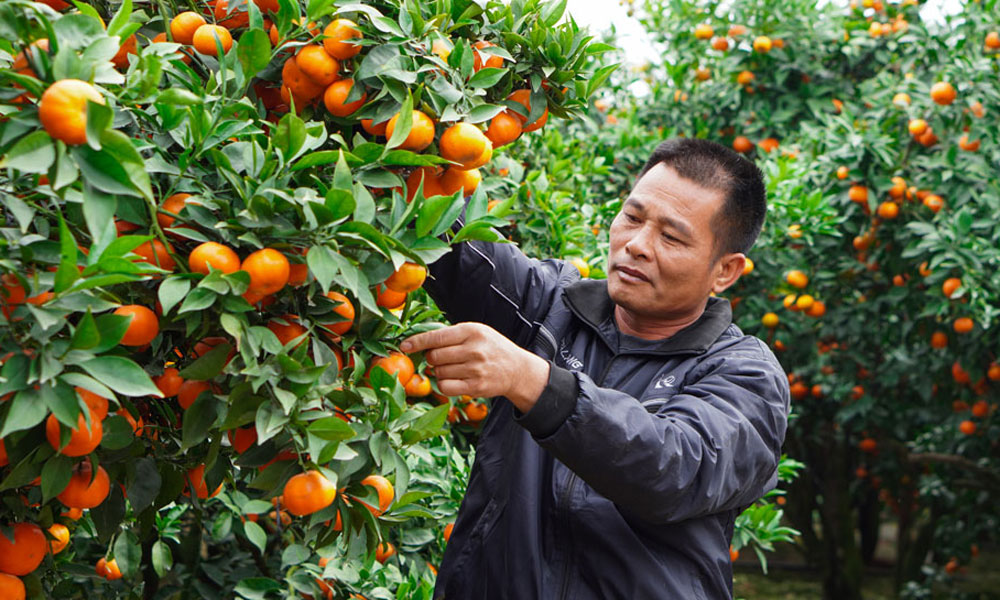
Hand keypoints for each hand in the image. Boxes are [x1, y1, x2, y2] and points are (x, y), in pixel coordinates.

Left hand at [400, 323, 549, 412]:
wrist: (516, 369)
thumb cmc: (491, 348)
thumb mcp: (476, 332)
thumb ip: (451, 335)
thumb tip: (420, 343)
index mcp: (471, 331)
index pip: (436, 336)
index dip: (417, 342)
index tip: (404, 346)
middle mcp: (473, 349)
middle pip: (434, 356)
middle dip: (432, 358)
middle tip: (441, 358)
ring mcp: (475, 369)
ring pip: (439, 372)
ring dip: (439, 371)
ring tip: (454, 368)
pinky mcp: (475, 387)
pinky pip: (445, 386)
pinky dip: (443, 384)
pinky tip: (453, 379)